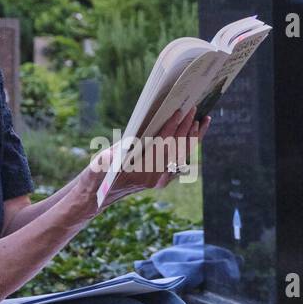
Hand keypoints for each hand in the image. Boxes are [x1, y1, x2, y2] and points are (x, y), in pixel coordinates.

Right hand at [77, 107, 211, 213]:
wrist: (101, 194)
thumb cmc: (100, 173)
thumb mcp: (104, 158)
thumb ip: (119, 149)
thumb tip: (138, 135)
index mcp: (141, 172)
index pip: (161, 146)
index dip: (171, 128)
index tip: (179, 112)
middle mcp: (155, 178)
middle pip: (176, 149)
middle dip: (186, 128)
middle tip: (193, 109)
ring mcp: (161, 179)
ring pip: (182, 155)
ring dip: (194, 136)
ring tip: (203, 119)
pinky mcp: (164, 177)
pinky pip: (180, 158)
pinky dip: (189, 143)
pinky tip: (196, 130)